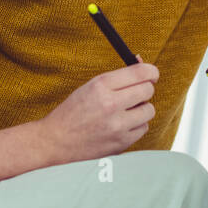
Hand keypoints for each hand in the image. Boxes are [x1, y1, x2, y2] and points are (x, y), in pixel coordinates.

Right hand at [36, 61, 157, 163]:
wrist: (54, 142)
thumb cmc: (72, 112)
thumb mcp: (90, 86)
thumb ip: (117, 77)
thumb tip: (142, 65)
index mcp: (100, 85)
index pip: (140, 73)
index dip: (151, 71)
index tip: (152, 74)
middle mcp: (110, 104)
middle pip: (148, 90)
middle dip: (145, 89)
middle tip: (136, 92)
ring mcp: (117, 126)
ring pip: (149, 110)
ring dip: (141, 109)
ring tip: (126, 111)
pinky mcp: (120, 143)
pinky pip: (143, 128)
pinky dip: (136, 126)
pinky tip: (122, 125)